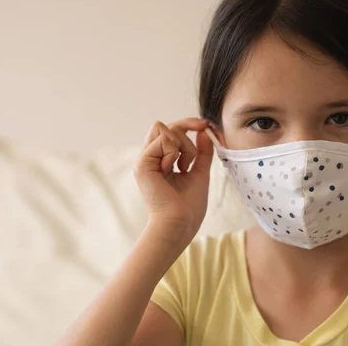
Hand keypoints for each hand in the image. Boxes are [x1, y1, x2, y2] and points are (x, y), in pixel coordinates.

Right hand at [134, 118, 212, 246]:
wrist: (180, 223)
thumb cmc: (189, 206)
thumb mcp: (200, 172)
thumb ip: (202, 152)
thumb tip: (204, 131)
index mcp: (161, 161)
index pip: (171, 130)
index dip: (188, 123)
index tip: (205, 125)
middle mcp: (151, 159)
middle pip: (166, 125)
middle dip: (186, 130)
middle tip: (195, 151)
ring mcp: (145, 160)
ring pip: (164, 129)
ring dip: (183, 145)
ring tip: (184, 166)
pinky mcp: (142, 164)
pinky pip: (163, 140)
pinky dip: (175, 152)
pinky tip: (174, 169)